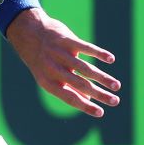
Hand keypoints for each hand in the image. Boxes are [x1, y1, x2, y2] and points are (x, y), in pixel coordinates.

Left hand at [6, 8, 120, 117]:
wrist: (27, 32)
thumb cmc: (41, 59)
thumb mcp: (46, 76)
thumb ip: (66, 87)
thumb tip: (88, 100)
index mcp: (47, 81)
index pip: (69, 97)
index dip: (85, 106)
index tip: (101, 113)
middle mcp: (53, 69)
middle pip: (81, 84)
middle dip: (100, 94)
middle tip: (115, 101)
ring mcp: (59, 53)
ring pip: (85, 69)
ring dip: (103, 78)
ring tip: (116, 86)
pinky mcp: (66, 39)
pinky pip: (85, 47)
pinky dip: (99, 53)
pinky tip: (111, 59)